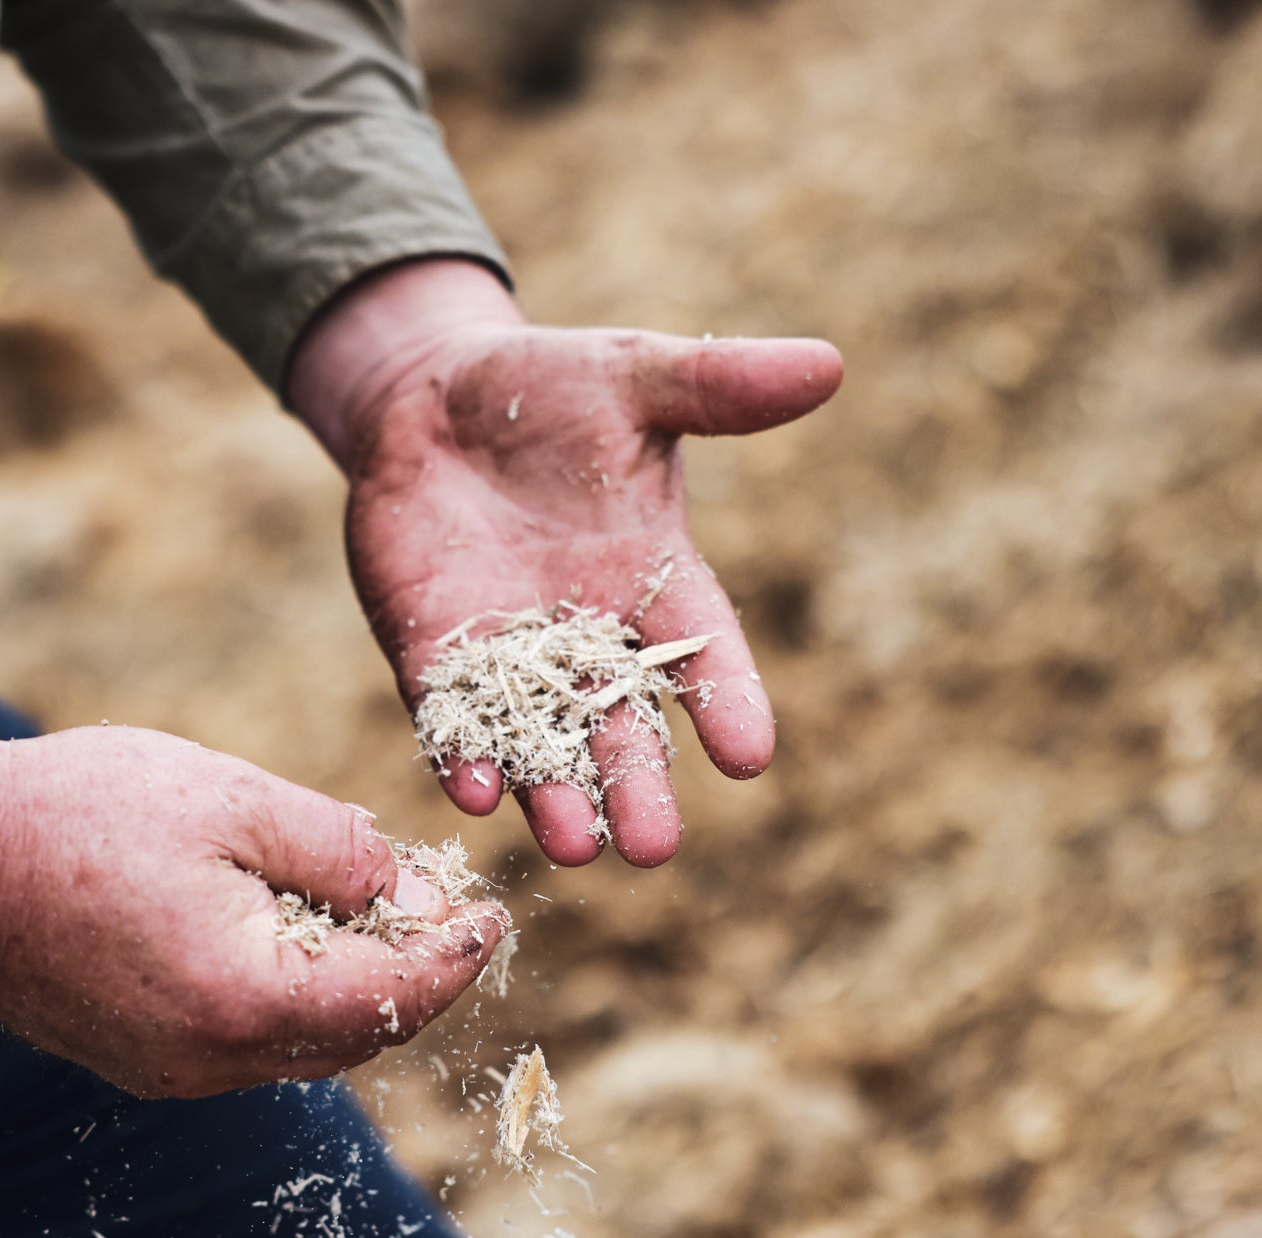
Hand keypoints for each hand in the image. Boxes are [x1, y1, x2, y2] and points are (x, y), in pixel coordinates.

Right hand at [0, 718, 503, 1097]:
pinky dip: (289, 995)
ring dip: (349, 986)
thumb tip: (406, 893)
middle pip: (354, 1035)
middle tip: (441, 907)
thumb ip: (335, 849)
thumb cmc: (77, 811)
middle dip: (411, 974)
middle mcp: (211, 1060)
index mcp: (245, 998)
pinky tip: (288, 929)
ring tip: (371, 910)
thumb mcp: (229, 798)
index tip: (495, 913)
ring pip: (300, 1045)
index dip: (457, 955)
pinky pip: (245, 1041)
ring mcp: (168, 1071)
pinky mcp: (136, 1060)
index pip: (393, 998)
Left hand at [289, 260, 842, 867]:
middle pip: (622, 726)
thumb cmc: (550, 387)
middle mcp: (588, 636)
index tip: (752, 758)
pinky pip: (450, 721)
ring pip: (539, 745)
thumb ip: (720, 385)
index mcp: (654, 578)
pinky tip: (471, 795)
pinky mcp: (434, 656)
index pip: (704, 650)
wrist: (433, 400)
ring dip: (553, 797)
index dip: (727, 702)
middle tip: (653, 850)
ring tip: (570, 849)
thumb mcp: (635, 377)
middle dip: (637, 787)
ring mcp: (509, 656)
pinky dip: (461, 758)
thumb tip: (828, 364)